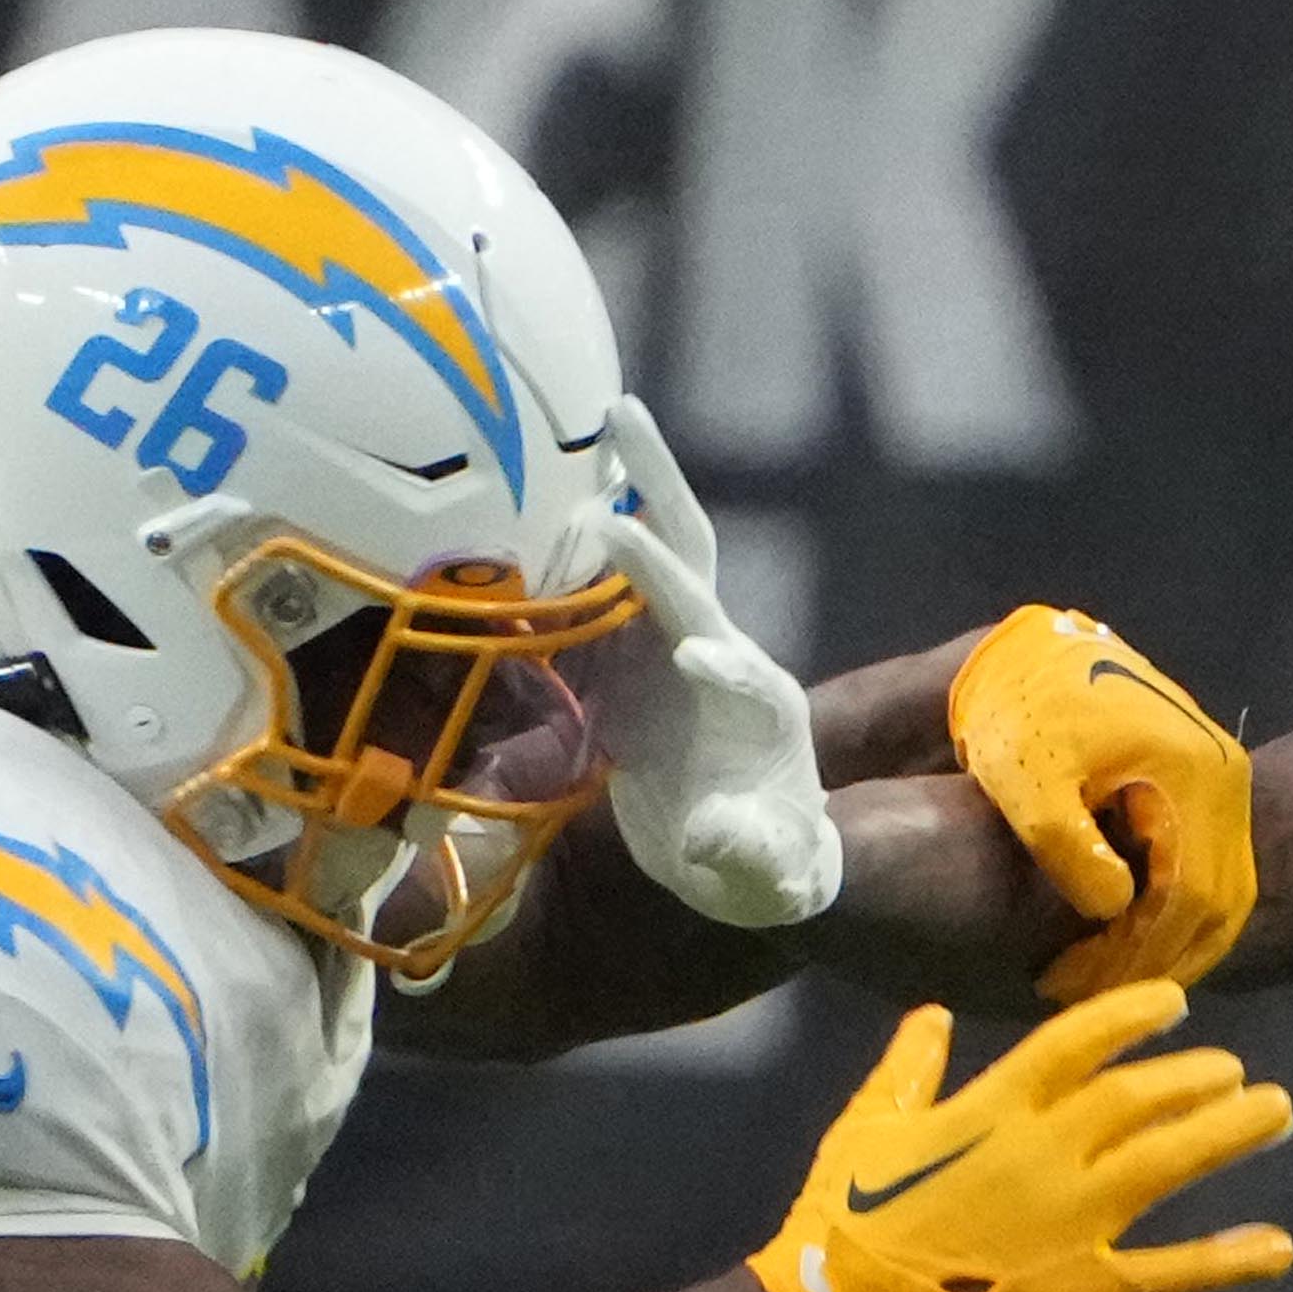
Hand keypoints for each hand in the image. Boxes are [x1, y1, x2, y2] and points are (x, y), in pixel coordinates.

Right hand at [586, 404, 842, 937]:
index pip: (734, 663)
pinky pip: (596, 599)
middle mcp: (717, 655)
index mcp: (757, 705)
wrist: (745, 862)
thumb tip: (718, 835)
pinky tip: (525, 511)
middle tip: (622, 416)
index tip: (688, 656)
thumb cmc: (767, 870)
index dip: (712, 656)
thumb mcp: (767, 875)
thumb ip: (749, 854)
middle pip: (693, 556)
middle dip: (660, 489)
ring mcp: (671, 650)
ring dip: (615, 493)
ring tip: (578, 430)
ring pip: (645, 558)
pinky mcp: (631, 666)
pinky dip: (566, 556)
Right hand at [746, 986, 1292, 1291]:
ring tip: (1276, 1113)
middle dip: (1196, 1077)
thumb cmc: (835, 1223)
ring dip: (1227, 1134)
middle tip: (1237, 1071)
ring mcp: (1064, 1221)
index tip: (1176, 1001)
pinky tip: (1276, 1248)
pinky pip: (1164, 1272)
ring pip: (1165, 1162)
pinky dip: (1224, 1261)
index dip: (1133, 1014)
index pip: (1077, 1041)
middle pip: (1137, 1097)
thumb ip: (907, 1069)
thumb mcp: (863, 1129)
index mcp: (987, 1111)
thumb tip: (932, 1014)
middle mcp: (1038, 1154)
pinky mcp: (1075, 1289)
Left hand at [942, 605, 1254, 1003]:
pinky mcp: (1207, 784)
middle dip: (1160, 959)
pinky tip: (1129, 939)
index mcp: (1191, 775)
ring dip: (1174, 942)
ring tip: (1112, 978)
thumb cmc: (1019, 713)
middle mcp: (1224, 778)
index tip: (1076, 984)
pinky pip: (1211, 869)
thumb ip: (1071, 846)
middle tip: (1097, 997)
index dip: (1136, 953)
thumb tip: (1117, 910)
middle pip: (1219, 902)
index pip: (1187, 896)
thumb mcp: (1029, 781)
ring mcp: (1222, 779)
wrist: (1027, 651)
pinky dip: (1178, 913)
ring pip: (1223, 891)